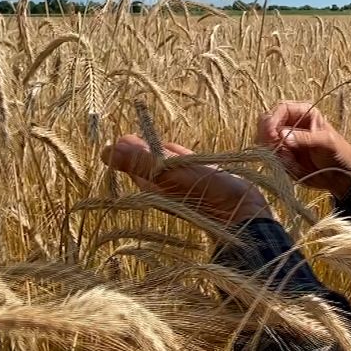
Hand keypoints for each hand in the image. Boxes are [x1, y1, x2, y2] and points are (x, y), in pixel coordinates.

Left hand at [100, 135, 271, 225]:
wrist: (244, 214)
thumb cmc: (207, 195)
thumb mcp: (171, 174)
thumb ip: (141, 161)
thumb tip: (106, 151)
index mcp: (154, 186)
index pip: (133, 163)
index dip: (129, 149)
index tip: (124, 136)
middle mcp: (167, 187)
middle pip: (149, 164)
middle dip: (143, 150)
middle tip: (132, 136)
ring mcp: (186, 186)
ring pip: (168, 165)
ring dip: (162, 152)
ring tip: (153, 140)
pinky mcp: (205, 183)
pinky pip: (187, 167)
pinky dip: (181, 156)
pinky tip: (181, 151)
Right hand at [257, 101, 350, 198]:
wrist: (343, 175)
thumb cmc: (339, 153)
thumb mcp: (326, 142)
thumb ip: (305, 138)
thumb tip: (282, 135)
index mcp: (304, 113)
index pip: (281, 108)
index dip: (273, 119)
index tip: (272, 134)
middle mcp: (292, 123)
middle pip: (268, 122)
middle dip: (267, 135)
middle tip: (274, 147)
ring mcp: (286, 139)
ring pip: (266, 140)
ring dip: (272, 149)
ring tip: (288, 159)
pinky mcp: (284, 154)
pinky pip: (271, 154)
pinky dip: (276, 159)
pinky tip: (289, 163)